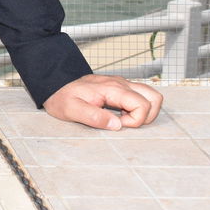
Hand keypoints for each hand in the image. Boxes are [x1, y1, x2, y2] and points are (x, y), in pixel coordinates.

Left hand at [44, 74, 163, 129]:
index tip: (118, 124)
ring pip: (151, 95)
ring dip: (145, 111)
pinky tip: (121, 114)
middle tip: (127, 123)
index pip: (143, 104)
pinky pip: (140, 96)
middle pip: (154, 97)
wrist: (55, 83)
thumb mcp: (72, 109)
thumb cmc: (62, 96)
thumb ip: (94, 117)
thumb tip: (116, 125)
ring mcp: (122, 84)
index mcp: (112, 89)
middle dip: (147, 116)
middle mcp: (121, 84)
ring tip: (126, 119)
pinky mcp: (120, 87)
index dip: (136, 120)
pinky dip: (138, 108)